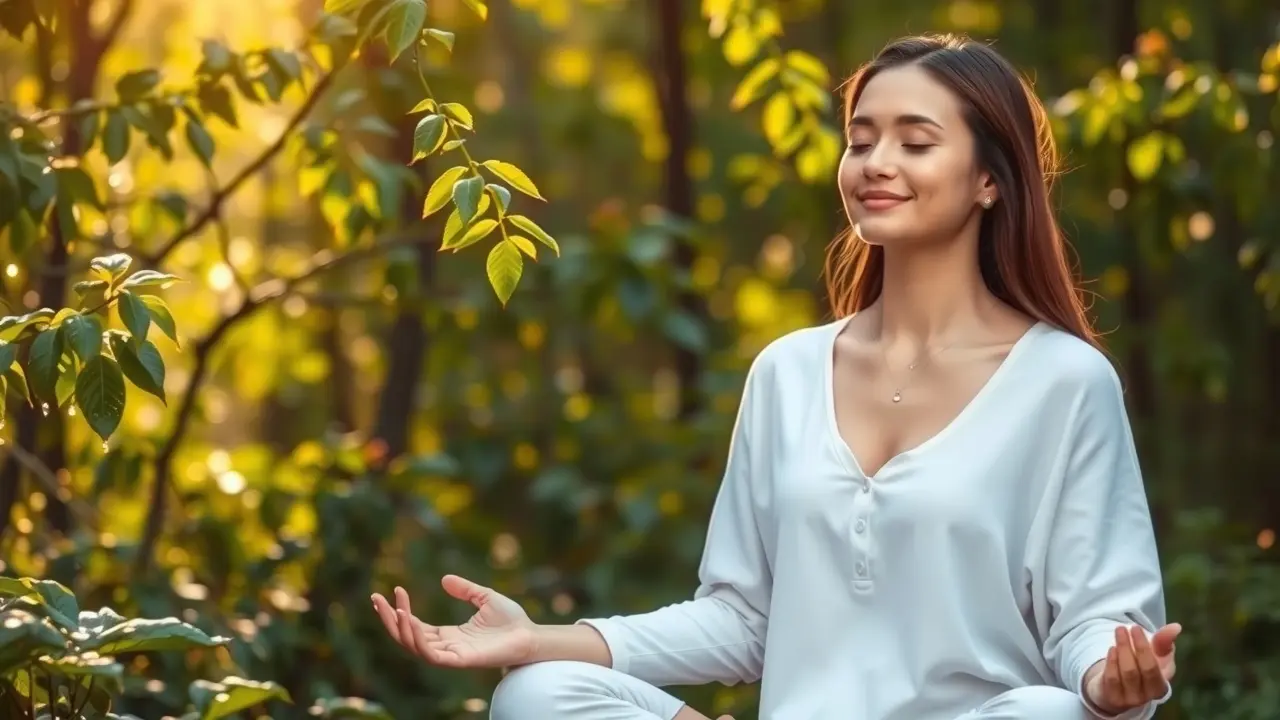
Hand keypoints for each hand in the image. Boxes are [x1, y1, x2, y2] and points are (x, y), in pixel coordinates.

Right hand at [371, 575, 537, 668]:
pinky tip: (412, 621)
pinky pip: (432, 654)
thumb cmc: (511, 620)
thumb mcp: (484, 597)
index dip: (401, 611)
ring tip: (396, 608)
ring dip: (401, 628)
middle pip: (407, 637)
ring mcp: (452, 655)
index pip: (415, 625)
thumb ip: (465, 589)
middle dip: (389, 620)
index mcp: (449, 634)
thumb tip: (444, 579)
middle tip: (376, 599)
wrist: (530, 635)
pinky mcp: (460, 660)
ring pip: (414, 647)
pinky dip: (419, 639)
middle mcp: (446, 646)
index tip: (393, 590)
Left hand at [1084, 623, 1180, 713]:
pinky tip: (1112, 648)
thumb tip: (1176, 627)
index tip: (1136, 628)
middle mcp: (1146, 696)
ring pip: (1125, 673)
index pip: (1152, 667)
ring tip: (1118, 633)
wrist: (1120, 687)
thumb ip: (1164, 641)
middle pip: (1138, 670)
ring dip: (1120, 650)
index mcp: (1160, 686)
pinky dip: (1111, 661)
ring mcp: (1129, 699)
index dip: (1143, 647)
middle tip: (1122, 628)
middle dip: (1129, 646)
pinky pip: (1111, 679)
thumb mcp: (1156, 656)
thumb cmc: (1142, 667)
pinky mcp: (1112, 699)